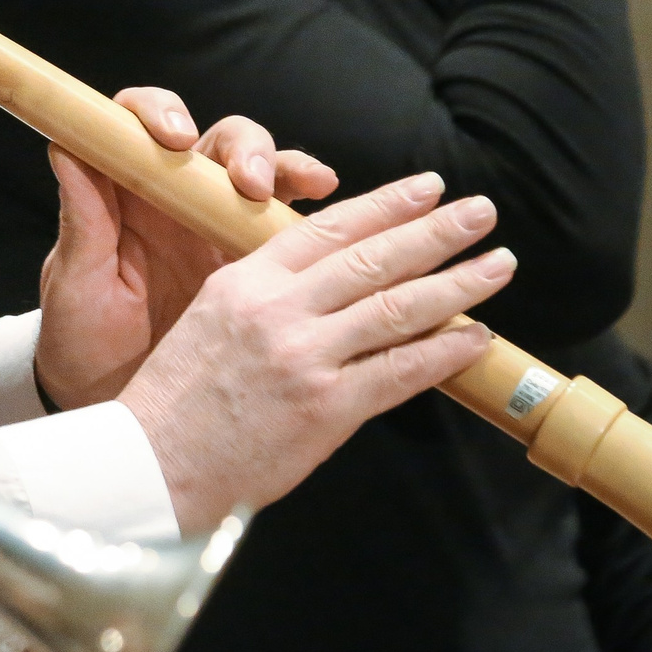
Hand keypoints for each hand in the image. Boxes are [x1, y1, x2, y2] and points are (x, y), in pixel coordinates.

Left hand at [35, 90, 338, 408]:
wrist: (119, 414)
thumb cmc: (81, 341)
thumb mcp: (76, 285)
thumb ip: (81, 221)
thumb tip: (65, 147)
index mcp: (124, 191)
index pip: (139, 123)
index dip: (158, 112)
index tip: (174, 137)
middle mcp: (176, 198)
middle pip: (218, 140)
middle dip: (242, 147)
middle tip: (248, 181)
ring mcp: (220, 227)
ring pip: (261, 173)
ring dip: (283, 169)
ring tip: (305, 185)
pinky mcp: (256, 265)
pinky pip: (291, 229)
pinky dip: (313, 211)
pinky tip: (330, 209)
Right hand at [117, 172, 514, 533]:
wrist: (153, 464)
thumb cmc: (178, 397)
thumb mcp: (211, 318)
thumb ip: (267, 293)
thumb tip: (333, 280)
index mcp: (246, 281)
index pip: (330, 229)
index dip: (387, 204)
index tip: (429, 187)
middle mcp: (278, 311)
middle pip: (374, 258)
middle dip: (437, 231)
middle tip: (483, 211)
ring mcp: (304, 359)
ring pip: (398, 308)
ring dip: (458, 284)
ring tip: (499, 265)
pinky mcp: (325, 409)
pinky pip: (399, 372)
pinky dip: (444, 352)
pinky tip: (476, 337)